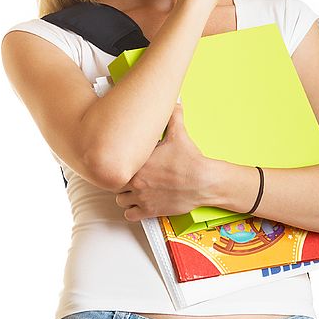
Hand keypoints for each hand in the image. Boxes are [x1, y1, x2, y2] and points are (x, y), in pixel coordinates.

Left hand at [115, 102, 208, 221]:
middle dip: (121, 180)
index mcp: (139, 162)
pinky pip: (129, 215)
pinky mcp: (150, 211)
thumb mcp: (179, 134)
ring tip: (134, 190)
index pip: (115, 164)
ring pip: (120, 200)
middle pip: (115, 183)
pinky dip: (132, 211)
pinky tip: (139, 204)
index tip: (123, 162)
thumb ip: (173, 117)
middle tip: (130, 176)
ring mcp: (142, 197)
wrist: (203, 181)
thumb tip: (175, 103)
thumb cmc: (190, 160)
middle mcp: (136, 181)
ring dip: (125, 196)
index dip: (118, 164)